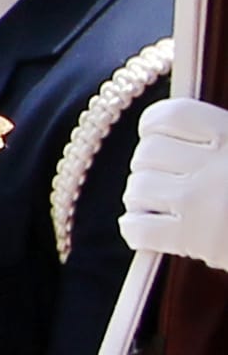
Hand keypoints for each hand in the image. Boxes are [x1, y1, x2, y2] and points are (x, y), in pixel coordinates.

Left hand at [127, 97, 227, 271]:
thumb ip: (219, 138)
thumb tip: (165, 128)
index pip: (172, 114)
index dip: (154, 126)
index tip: (156, 137)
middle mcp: (218, 165)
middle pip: (148, 153)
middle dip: (147, 167)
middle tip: (162, 179)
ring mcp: (203, 202)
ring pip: (138, 188)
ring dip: (140, 198)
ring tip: (156, 205)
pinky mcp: (195, 240)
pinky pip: (138, 228)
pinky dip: (134, 230)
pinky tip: (146, 230)